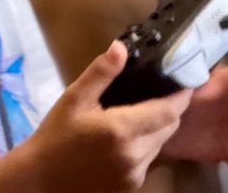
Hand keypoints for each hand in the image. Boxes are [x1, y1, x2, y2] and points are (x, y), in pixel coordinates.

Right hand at [22, 41, 191, 191]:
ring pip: (161, 144)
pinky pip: (149, 159)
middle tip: (160, 92)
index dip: (180, 97)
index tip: (185, 82)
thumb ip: (100, 73)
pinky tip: (127, 136)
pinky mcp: (132, 185)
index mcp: (121, 129)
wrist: (42, 178)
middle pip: (169, 128)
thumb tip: (120, 48)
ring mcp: (136, 173)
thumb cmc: (56, 135)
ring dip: (158, 128)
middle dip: (169, 110)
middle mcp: (135, 154)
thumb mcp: (74, 98)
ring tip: (141, 113)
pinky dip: (146, 144)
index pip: (168, 112)